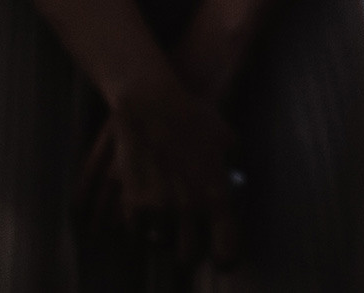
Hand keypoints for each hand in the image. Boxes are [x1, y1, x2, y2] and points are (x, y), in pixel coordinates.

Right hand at [73, 71, 240, 267]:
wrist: (153, 104)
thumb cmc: (195, 115)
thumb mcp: (226, 138)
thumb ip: (229, 166)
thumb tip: (230, 180)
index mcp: (216, 195)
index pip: (226, 245)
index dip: (224, 256)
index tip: (222, 260)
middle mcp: (190, 208)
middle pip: (188, 254)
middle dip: (188, 252)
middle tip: (186, 246)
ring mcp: (160, 208)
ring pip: (160, 244)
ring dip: (162, 238)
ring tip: (162, 230)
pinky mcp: (133, 203)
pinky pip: (136, 232)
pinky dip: (138, 228)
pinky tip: (141, 220)